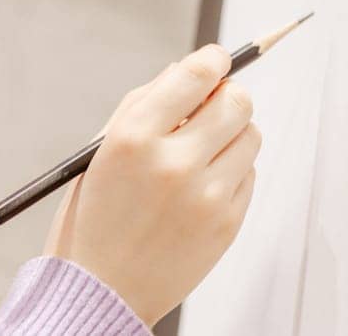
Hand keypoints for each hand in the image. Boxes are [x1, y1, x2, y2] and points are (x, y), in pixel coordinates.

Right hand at [42, 43, 260, 326]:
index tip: (217, 58)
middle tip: (212, 104)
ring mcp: (205, 196)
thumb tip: (191, 70)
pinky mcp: (227, 223)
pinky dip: (232, 170)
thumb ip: (145, 104)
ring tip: (203, 150)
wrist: (102, 289)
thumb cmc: (96, 212)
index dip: (213, 58)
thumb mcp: (103, 148)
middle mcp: (173, 163)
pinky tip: (202, 185)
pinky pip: (249, 174)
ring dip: (232, 133)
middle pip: (236, 100)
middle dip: (226, 94)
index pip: (195, 75)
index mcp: (134, 137)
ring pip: (251, 135)